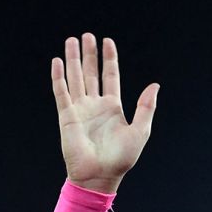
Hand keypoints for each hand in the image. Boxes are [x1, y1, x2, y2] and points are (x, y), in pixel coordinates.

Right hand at [53, 33, 158, 192]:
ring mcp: (80, 110)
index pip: (110, 76)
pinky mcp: (67, 117)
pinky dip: (58, 78)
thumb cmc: (121, 158)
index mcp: (112, 107)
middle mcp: (94, 105)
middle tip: (85, 36)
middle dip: (88, 54)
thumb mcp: (141, 131)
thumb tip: (154, 85)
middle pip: (90, 73)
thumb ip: (145, 107)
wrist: (99, 176)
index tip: (107, 41)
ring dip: (72, 60)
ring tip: (70, 41)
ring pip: (75, 78)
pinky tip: (57, 63)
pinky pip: (61, 93)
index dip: (109, 58)